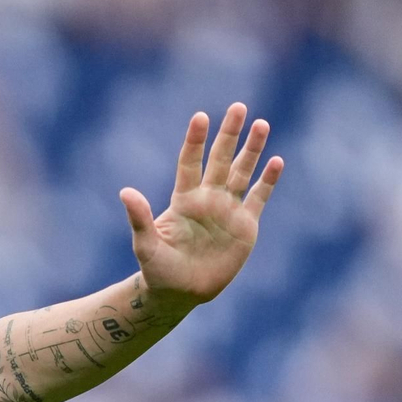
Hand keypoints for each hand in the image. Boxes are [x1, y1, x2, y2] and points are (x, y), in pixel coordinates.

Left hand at [119, 103, 283, 305]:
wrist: (181, 293)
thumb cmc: (158, 270)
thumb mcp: (146, 245)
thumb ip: (139, 218)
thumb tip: (125, 191)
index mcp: (184, 200)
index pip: (190, 163)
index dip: (195, 141)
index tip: (201, 117)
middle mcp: (208, 199)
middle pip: (221, 160)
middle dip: (230, 134)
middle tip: (238, 107)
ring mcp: (228, 210)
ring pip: (243, 173)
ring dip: (252, 150)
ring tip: (261, 124)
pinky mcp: (245, 225)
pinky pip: (259, 198)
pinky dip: (268, 181)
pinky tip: (276, 161)